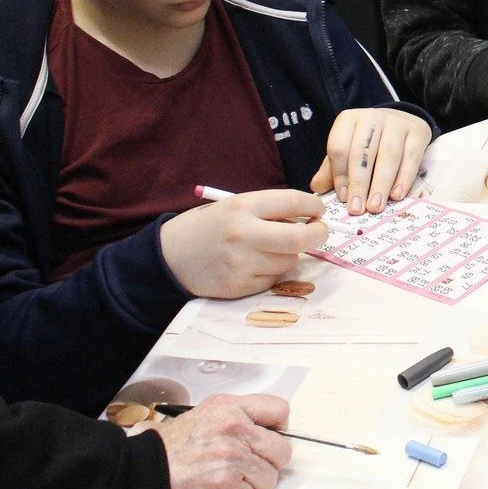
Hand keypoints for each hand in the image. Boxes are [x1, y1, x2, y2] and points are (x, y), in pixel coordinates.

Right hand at [147, 394, 292, 488]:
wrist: (140, 474)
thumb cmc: (169, 449)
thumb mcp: (203, 417)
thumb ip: (235, 419)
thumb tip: (266, 433)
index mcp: (230, 407)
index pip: (280, 410)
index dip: (279, 430)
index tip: (267, 442)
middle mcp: (234, 427)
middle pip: (282, 451)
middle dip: (267, 464)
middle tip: (245, 468)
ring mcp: (231, 456)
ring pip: (270, 478)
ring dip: (251, 485)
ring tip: (226, 480)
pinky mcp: (225, 483)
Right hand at [158, 190, 326, 299]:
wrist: (169, 257)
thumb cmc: (208, 227)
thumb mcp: (234, 207)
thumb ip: (268, 211)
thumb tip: (308, 219)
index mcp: (242, 207)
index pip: (293, 202)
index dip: (313, 206)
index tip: (317, 211)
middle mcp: (243, 234)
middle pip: (300, 238)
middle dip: (318, 234)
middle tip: (318, 231)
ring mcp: (241, 263)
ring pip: (290, 261)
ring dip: (289, 254)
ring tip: (268, 248)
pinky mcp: (239, 287)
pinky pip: (273, 279)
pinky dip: (272, 271)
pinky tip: (252, 265)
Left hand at [311, 108, 432, 213]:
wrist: (402, 122)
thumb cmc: (370, 142)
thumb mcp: (348, 150)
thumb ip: (332, 169)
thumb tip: (317, 188)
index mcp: (348, 120)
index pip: (339, 148)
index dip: (340, 175)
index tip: (342, 198)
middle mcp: (372, 117)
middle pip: (362, 153)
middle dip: (359, 184)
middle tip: (357, 209)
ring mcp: (397, 123)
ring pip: (388, 156)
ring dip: (381, 185)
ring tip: (375, 207)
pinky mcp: (418, 132)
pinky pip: (411, 157)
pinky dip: (404, 179)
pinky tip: (396, 196)